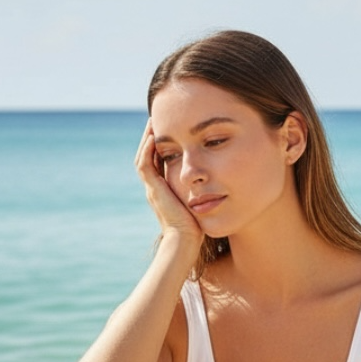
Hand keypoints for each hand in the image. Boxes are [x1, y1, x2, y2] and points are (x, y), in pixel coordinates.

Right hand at [135, 119, 203, 255]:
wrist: (185, 241)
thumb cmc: (196, 228)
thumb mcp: (199, 203)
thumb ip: (202, 191)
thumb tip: (217, 181)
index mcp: (164, 191)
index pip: (158, 162)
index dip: (162, 146)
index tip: (169, 130)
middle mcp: (155, 188)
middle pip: (148, 157)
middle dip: (152, 138)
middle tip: (157, 120)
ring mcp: (152, 189)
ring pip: (143, 158)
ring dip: (147, 139)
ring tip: (153, 122)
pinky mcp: (153, 190)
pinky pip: (145, 165)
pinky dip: (147, 150)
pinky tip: (154, 137)